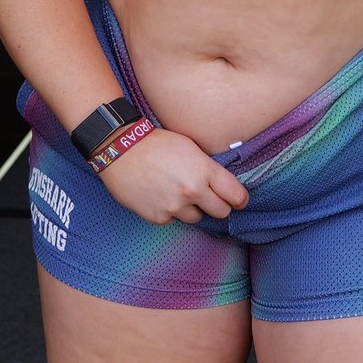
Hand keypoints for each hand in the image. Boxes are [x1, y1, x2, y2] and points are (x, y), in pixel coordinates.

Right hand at [97, 127, 249, 224]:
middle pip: (221, 212)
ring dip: (193, 208)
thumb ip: (208, 168)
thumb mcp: (191, 147)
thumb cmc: (158, 143)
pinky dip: (171, 211)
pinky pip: (173, 220)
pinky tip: (161, 195)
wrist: (122, 150)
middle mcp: (192, 191)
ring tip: (179, 191)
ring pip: (197, 217)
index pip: (235, 194)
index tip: (240, 200)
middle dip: (219, 206)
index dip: (240, 199)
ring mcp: (175, 207)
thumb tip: (222, 184)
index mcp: (204, 170)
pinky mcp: (158, 217)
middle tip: (213, 199)